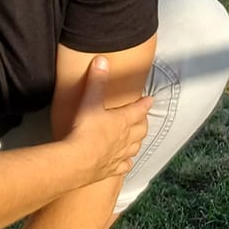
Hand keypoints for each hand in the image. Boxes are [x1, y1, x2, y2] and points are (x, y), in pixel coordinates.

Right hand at [66, 56, 153, 184]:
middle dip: (143, 123)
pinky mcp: (112, 169)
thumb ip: (97, 81)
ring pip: (135, 147)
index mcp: (123, 120)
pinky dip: (126, 162)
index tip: (150, 99)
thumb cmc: (85, 130)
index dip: (144, 104)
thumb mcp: (90, 101)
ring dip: (137, 142)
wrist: (78, 160)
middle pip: (141, 130)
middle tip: (143, 119)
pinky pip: (124, 166)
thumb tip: (102, 59)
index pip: (138, 109)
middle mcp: (126, 138)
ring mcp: (121, 155)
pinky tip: (126, 162)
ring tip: (137, 139)